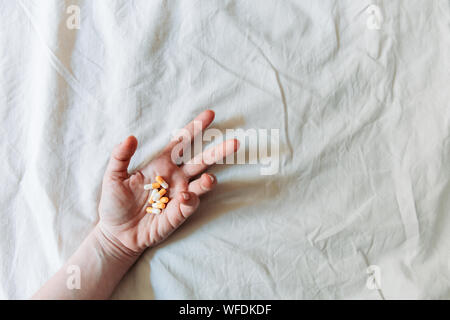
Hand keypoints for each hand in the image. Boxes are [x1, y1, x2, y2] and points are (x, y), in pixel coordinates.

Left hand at [97, 110, 238, 255]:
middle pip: (202, 160)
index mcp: (162, 163)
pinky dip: (189, 201)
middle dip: (219, 151)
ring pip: (202, 183)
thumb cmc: (115, 203)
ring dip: (208, 180)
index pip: (182, 142)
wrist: (117, 233)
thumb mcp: (112, 177)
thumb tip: (131, 137)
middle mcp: (175, 177)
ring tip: (209, 179)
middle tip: (235, 142)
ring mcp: (180, 195)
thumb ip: (120, 156)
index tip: (210, 114)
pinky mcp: (179, 213)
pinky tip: (183, 199)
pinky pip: (190, 204)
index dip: (195, 128)